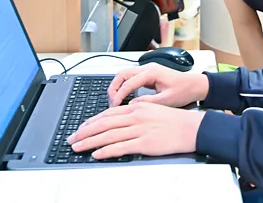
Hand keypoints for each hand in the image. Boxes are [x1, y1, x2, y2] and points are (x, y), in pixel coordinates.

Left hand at [67, 102, 204, 158]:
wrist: (190, 128)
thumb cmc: (174, 120)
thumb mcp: (152, 109)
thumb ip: (135, 112)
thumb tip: (120, 119)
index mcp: (136, 108)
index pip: (108, 114)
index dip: (91, 121)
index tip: (80, 128)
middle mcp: (135, 116)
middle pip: (103, 124)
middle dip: (84, 132)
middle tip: (71, 139)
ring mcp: (139, 130)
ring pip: (108, 135)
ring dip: (89, 142)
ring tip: (77, 147)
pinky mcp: (144, 143)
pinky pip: (120, 147)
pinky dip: (106, 151)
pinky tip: (96, 154)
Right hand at [108, 63, 208, 107]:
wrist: (194, 85)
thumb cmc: (184, 90)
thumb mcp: (166, 100)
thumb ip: (148, 102)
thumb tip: (131, 105)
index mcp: (152, 73)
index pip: (128, 83)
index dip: (119, 95)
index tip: (114, 106)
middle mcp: (148, 68)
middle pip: (122, 74)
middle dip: (114, 88)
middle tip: (111, 102)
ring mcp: (148, 70)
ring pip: (125, 75)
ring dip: (118, 86)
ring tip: (115, 101)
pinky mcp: (149, 75)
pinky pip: (131, 78)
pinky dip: (124, 86)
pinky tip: (123, 97)